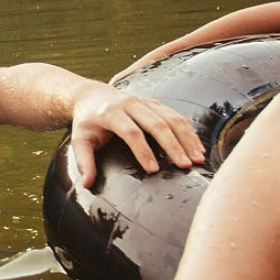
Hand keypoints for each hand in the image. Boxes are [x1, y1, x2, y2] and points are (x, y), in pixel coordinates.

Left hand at [68, 88, 203, 183]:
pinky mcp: (156, 103)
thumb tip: (87, 184)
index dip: (143, 151)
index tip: (153, 170)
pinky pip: (176, 115)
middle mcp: (131, 104)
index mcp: (111, 113)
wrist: (91, 95)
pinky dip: (189, 131)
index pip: (131, 132)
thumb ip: (83, 161)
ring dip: (187, 138)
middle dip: (173, 145)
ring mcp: (145, 101)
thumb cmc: (86, 122)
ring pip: (171, 117)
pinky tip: (199, 148)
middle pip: (157, 123)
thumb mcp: (79, 140)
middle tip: (185, 166)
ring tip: (198, 159)